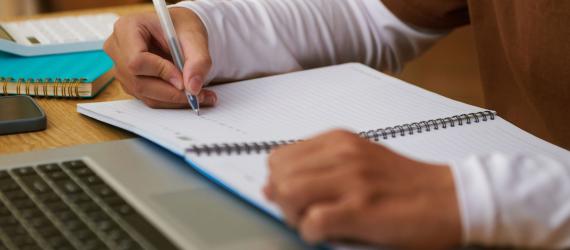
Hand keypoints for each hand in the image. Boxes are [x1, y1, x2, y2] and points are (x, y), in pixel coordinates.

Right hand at [104, 8, 216, 107]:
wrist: (178, 31)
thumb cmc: (182, 27)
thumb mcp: (195, 36)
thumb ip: (198, 60)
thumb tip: (193, 88)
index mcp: (127, 28)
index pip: (137, 60)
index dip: (161, 72)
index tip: (184, 79)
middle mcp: (117, 50)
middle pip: (139, 82)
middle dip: (171, 92)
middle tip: (199, 95)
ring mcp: (121, 68)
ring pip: (145, 94)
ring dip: (173, 99)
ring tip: (201, 96)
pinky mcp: (130, 82)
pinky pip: (148, 98)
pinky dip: (170, 100)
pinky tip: (189, 95)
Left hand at [265, 130, 461, 248]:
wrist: (450, 199)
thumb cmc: (405, 184)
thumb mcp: (358, 162)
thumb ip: (317, 168)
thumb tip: (272, 186)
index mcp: (339, 141)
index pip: (279, 157)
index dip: (281, 182)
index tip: (296, 196)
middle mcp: (343, 154)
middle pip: (279, 175)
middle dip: (283, 200)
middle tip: (304, 213)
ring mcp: (352, 181)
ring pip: (289, 193)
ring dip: (295, 216)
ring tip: (316, 222)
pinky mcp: (362, 209)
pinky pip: (312, 222)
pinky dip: (313, 233)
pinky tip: (330, 233)